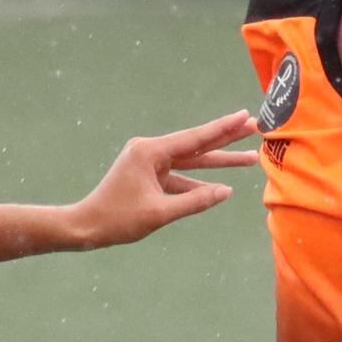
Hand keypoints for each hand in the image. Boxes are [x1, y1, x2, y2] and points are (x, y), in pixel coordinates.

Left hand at [61, 111, 260, 250]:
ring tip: (248, 159)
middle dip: (227, 139)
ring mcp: (149, 162)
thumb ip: (194, 201)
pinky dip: (197, 181)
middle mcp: (150, 150)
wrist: (86, 226)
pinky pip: (179, 176)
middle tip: (255, 128)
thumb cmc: (118, 219)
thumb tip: (226, 191)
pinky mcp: (148, 175)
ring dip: (217, 163)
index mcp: (150, 152)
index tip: (245, 115)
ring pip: (191, 161)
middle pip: (196, 144)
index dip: (223, 128)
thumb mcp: (160, 213)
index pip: (195, 138)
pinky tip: (220, 185)